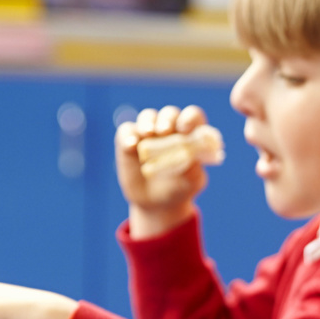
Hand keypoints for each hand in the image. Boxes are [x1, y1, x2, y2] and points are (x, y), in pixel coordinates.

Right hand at [117, 105, 209, 237]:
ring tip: (148, 133)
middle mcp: (170, 129)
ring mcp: (148, 133)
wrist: (158, 204)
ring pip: (147, 117)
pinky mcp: (128, 141)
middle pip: (170, 114)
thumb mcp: (192, 181)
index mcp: (190, 134)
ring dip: (148, 122)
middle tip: (165, 131)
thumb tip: (190, 155)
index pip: (193, 117)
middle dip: (167, 119)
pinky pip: (126, 131)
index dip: (190, 118)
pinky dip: (128, 135)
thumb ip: (193, 167)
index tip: (186, 129)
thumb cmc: (181, 187)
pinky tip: (131, 145)